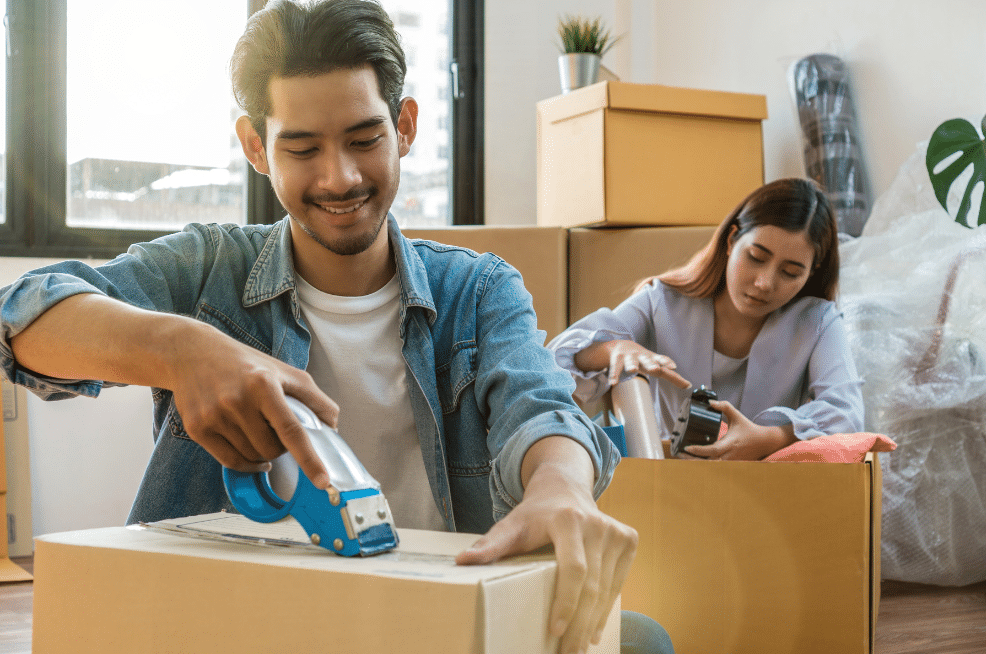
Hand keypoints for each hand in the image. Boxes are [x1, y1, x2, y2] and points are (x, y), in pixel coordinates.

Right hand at [167, 320, 338, 487]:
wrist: (193, 353)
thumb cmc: (245, 364)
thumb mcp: (283, 371)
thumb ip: (313, 397)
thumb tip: (332, 425)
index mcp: (263, 384)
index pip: (291, 429)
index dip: (309, 458)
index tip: (323, 480)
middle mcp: (237, 400)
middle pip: (272, 449)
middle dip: (281, 447)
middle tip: (274, 430)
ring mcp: (214, 416)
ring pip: (252, 456)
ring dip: (262, 453)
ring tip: (258, 431)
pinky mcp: (197, 428)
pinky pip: (230, 461)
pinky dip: (247, 463)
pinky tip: (252, 453)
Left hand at [455, 437, 636, 653]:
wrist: (564, 489)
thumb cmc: (534, 514)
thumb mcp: (510, 526)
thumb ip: (490, 545)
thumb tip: (461, 561)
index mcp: (568, 519)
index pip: (574, 569)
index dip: (567, 602)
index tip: (554, 631)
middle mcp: (597, 523)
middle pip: (592, 585)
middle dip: (579, 623)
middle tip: (566, 652)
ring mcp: (616, 531)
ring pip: (607, 588)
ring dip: (593, 622)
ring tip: (578, 647)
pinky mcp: (628, 539)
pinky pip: (617, 582)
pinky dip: (606, 609)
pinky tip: (593, 629)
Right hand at [577, 340, 690, 388]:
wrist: (623, 345)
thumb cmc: (644, 359)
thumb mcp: (657, 365)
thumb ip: (672, 376)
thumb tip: (689, 385)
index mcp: (653, 359)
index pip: (662, 360)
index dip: (667, 362)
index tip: (673, 366)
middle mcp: (642, 357)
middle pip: (648, 360)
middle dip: (651, 364)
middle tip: (655, 369)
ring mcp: (629, 358)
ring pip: (631, 362)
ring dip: (632, 366)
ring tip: (632, 371)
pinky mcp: (617, 360)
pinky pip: (615, 368)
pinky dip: (614, 375)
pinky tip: (613, 383)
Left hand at [683, 400, 795, 460]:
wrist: (764, 442)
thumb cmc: (749, 428)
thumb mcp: (737, 415)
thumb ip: (724, 407)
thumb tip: (711, 402)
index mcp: (729, 443)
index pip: (712, 450)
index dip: (699, 450)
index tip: (687, 447)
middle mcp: (729, 455)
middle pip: (708, 462)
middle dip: (693, 460)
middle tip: (679, 453)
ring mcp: (730, 462)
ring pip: (710, 467)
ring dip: (697, 464)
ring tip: (682, 457)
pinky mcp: (730, 465)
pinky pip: (715, 467)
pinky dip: (704, 465)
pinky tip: (693, 461)